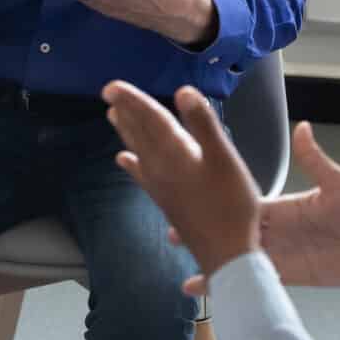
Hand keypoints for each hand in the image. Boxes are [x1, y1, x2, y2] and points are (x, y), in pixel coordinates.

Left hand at [103, 81, 260, 287]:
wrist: (226, 253)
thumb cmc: (231, 204)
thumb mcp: (224, 159)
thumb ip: (203, 124)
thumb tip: (183, 91)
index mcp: (175, 154)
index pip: (150, 120)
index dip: (132, 100)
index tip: (112, 86)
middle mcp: (160, 168)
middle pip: (140, 133)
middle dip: (125, 111)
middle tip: (108, 93)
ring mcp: (160, 186)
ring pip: (138, 151)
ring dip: (126, 132)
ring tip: (112, 115)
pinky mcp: (165, 200)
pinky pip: (141, 174)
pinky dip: (131, 163)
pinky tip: (123, 161)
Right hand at [162, 122, 339, 294]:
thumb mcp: (339, 183)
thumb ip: (314, 159)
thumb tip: (302, 127)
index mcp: (284, 205)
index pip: (242, 200)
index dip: (217, 199)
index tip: (191, 195)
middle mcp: (277, 229)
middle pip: (233, 229)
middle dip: (207, 230)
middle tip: (172, 232)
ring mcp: (281, 255)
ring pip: (240, 255)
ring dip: (215, 259)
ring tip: (186, 266)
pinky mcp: (290, 277)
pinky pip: (256, 280)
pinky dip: (236, 284)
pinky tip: (215, 290)